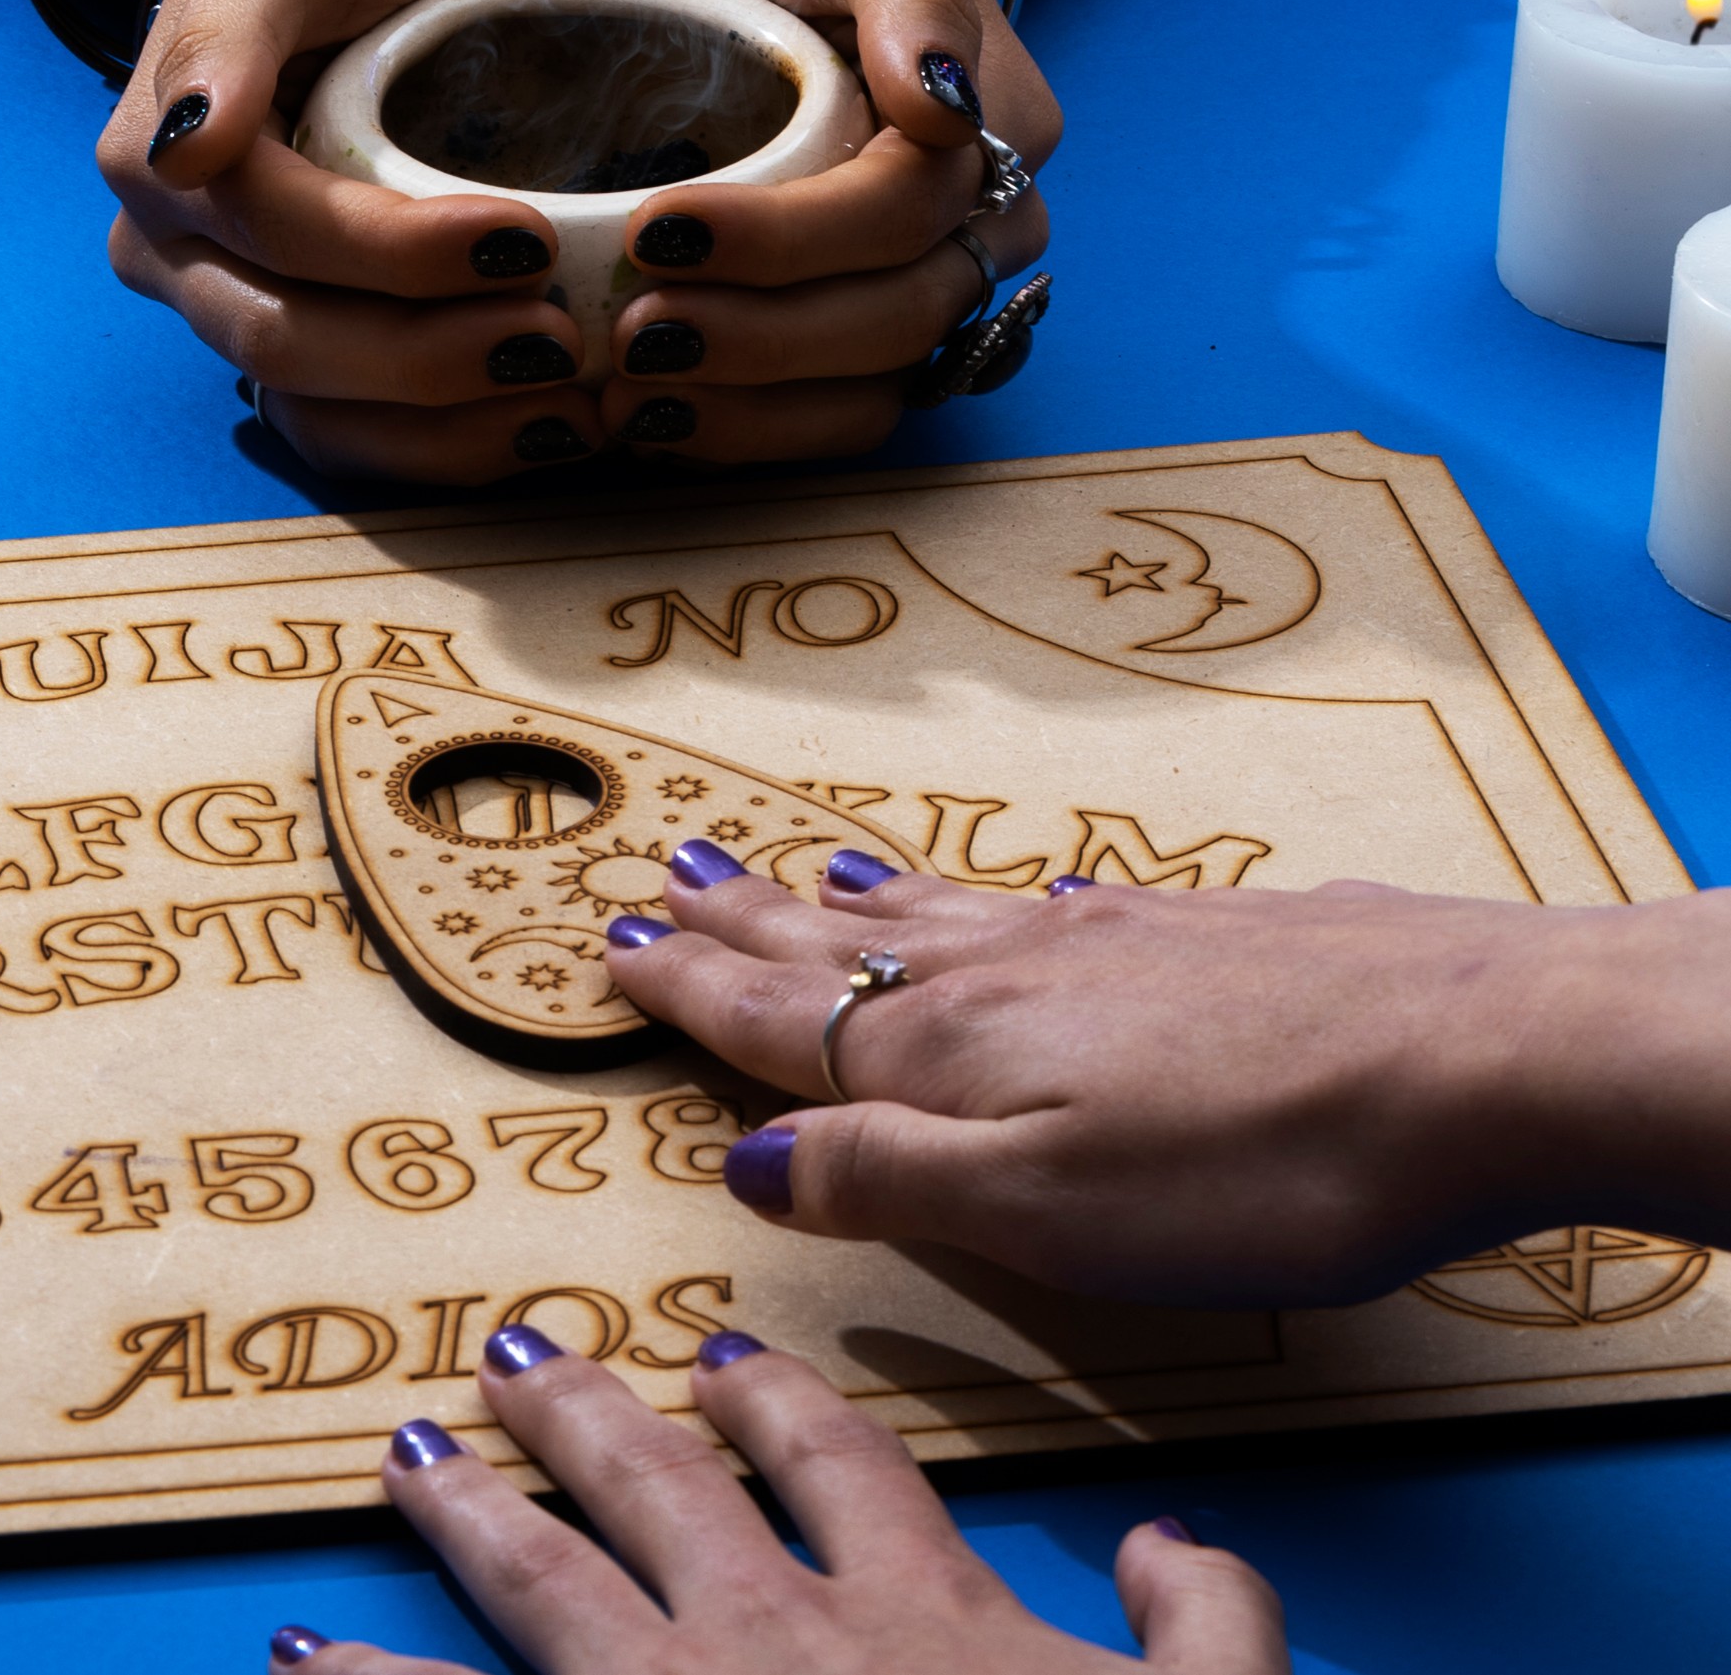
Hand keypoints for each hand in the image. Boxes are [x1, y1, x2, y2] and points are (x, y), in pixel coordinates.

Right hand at [97, 0, 598, 483]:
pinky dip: (454, 453)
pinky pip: (360, 444)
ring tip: (570, 408)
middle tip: (560, 338)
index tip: (527, 236)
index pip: (277, 233)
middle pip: (288, 343)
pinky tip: (546, 433)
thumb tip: (187, 144)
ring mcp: (239, 322)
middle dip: (431, 356)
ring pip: (319, 417)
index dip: (399, 251)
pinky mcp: (309, 370)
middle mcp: (180, 261)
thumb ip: (233, 28)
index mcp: (158, 163)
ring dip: (449, 429)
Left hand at [267, 1326, 1288, 1674]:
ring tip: (404, 1455)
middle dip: (589, 1416)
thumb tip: (1175, 1533)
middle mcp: (784, 1637)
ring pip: (550, 1581)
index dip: (784, 1402)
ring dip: (473, 1509)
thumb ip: (1211, 1615)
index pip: (843, 1465)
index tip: (724, 1361)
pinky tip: (294, 1656)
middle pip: (667, 1488)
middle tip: (517, 1354)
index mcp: (918, 1612)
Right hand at [605, 847, 1728, 1306]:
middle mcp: (1011, 972)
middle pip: (843, 944)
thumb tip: (750, 1152)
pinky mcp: (1194, 930)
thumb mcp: (1045, 1211)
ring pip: (940, 912)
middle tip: (663, 875)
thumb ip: (889, 1175)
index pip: (782, 1018)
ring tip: (790, 869)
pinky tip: (1014, 894)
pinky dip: (985, 898)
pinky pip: (1044, 904)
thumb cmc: (1258, 1157)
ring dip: (846, 897)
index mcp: (955, 1049)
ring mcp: (1107, 937)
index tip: (612, 948)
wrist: (1469, 1049)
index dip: (690, 989)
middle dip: (743, 922)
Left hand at [607, 0, 1060, 464]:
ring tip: (629, 393)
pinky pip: (830, 419)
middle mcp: (978, 233)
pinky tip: (656, 423)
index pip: (904, 216)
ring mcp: (924, 296)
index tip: (662, 228)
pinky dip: (745, 434)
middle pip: (894, 322)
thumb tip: (943, 100)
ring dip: (748, 409)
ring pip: (868, 393)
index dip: (788, 240)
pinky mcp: (863, 343)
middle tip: (632, 331)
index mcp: (994, 134)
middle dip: (761, 340)